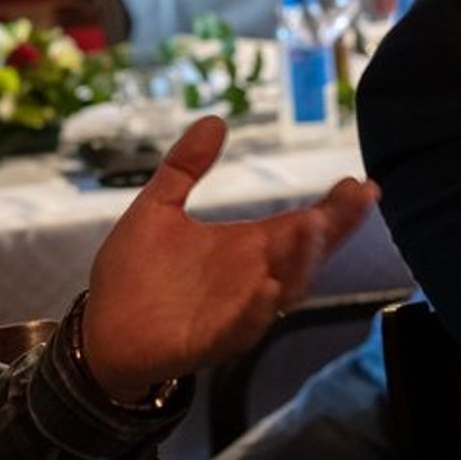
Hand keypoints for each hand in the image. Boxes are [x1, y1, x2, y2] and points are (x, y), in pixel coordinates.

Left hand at [79, 115, 377, 402]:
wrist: (99, 332)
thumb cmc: (135, 274)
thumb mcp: (158, 208)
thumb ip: (185, 166)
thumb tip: (215, 119)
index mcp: (245, 248)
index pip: (300, 225)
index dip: (335, 208)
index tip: (362, 184)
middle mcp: (251, 279)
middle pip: (303, 256)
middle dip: (330, 230)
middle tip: (352, 200)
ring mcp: (234, 312)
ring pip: (281, 290)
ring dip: (299, 262)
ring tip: (313, 228)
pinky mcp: (208, 340)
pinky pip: (239, 327)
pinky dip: (255, 310)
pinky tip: (266, 288)